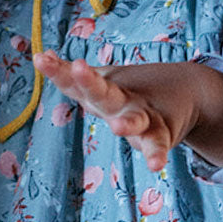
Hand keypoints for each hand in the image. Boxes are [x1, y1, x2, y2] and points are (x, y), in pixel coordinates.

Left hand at [33, 51, 222, 172]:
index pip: (75, 81)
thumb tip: (39, 55)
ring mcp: (143, 116)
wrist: (183, 92)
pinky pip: (157, 145)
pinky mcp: (161, 134)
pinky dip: (157, 155)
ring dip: (127, 123)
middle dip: (89, 81)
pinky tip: (156, 166)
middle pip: (103, 93)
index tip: (41, 58)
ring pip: (135, 120)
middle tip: (78, 67)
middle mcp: (121, 101)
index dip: (57, 71)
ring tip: (119, 128)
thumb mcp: (100, 82)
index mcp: (103, 90)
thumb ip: (68, 76)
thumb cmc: (127, 93)